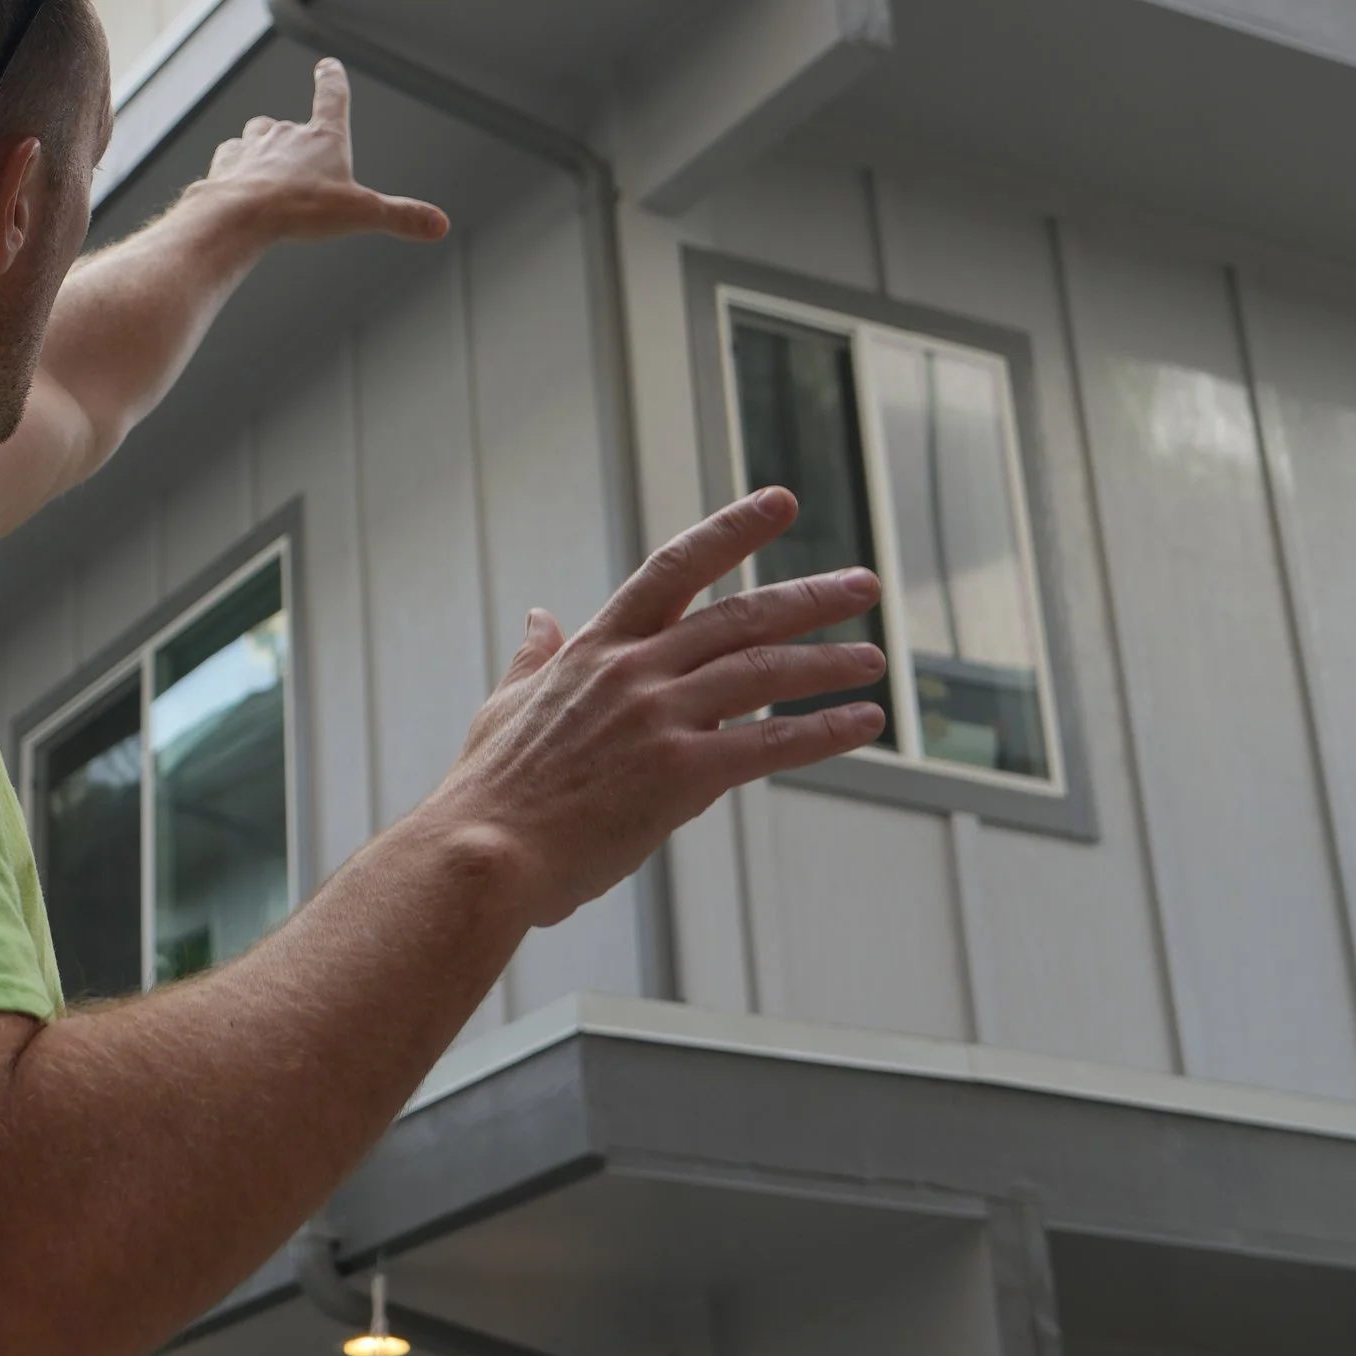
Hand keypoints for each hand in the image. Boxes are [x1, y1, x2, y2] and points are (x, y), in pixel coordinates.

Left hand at [200, 58, 447, 248]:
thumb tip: (439, 224)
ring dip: (263, 146)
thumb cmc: (300, 208)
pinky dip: (235, 166)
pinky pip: (229, 156)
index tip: (328, 65)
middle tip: (302, 163)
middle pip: (291, 124)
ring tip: (268, 171)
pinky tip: (239, 184)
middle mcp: (285, 134)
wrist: (239, 214)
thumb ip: (400, 216)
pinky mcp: (226, 163)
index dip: (333, 81)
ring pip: (256, 133)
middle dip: (296, 137)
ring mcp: (251, 146)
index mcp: (322, 139)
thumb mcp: (361, 214)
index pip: (332, 98)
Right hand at [440, 487, 884, 926]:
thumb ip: (533, 657)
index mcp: (597, 648)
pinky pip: (770, 744)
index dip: (732, 530)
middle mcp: (634, 670)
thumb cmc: (490, 790)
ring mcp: (659, 718)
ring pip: (764, 672)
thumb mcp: (504, 704)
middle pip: (741, 614)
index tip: (780, 502)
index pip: (676, 567)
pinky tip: (863, 722)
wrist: (483, 853)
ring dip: (829, 663)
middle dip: (810, 595)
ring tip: (873, 659)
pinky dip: (824, 730)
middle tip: (864, 584)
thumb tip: (539, 615)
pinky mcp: (680, 774)